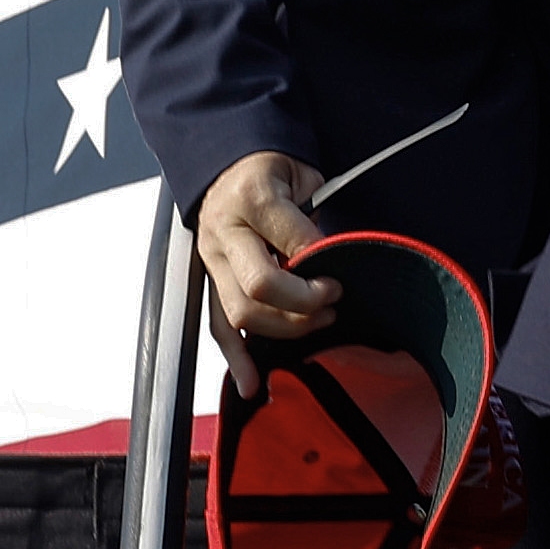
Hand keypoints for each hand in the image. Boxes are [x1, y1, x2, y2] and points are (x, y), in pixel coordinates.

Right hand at [195, 150, 336, 395]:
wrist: (226, 166)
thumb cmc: (272, 170)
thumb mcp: (300, 174)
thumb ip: (311, 214)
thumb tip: (332, 255)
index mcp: (252, 199)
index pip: (291, 238)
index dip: (320, 258)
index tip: (340, 269)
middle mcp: (224, 234)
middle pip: (260, 285)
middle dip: (304, 301)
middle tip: (333, 297)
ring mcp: (212, 263)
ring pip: (239, 313)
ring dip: (284, 327)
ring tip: (320, 322)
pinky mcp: (209, 284)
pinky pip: (217, 327)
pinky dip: (235, 358)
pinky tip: (252, 382)